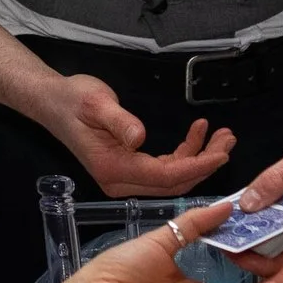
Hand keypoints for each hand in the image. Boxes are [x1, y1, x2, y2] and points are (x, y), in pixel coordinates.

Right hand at [36, 73, 233, 197]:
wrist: (54, 102)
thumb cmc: (73, 100)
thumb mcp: (96, 104)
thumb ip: (119, 121)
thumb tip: (139, 137)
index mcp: (114, 169)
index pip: (165, 175)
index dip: (196, 166)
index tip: (221, 154)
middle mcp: (120, 180)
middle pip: (173, 182)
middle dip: (205, 164)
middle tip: (228, 141)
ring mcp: (124, 177)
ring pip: (172, 177)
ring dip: (198, 159)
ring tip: (221, 136)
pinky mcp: (128, 168)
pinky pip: (163, 168)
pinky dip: (184, 154)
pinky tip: (196, 135)